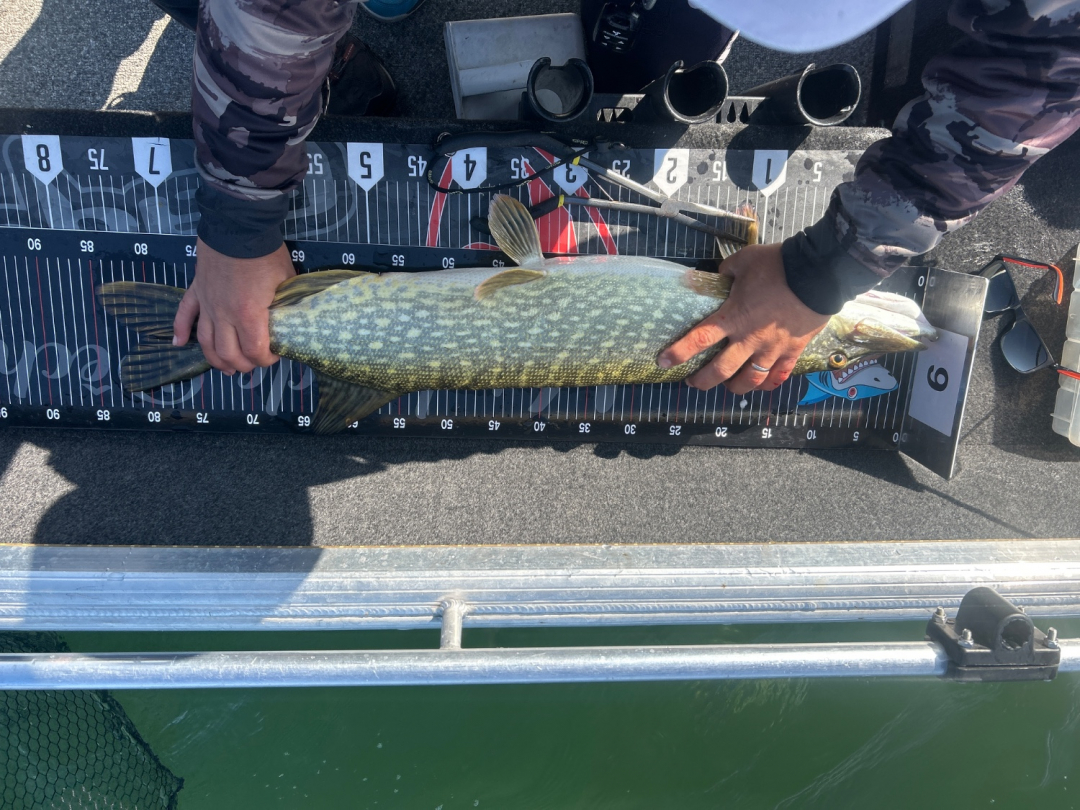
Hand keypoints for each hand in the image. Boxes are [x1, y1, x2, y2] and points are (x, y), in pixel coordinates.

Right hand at [173, 239, 295, 374]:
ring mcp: (207, 304)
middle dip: (244, 365)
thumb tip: (288, 322)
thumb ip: (283, 307)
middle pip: (228, 354)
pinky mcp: (196, 291)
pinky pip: (184, 315)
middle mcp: (224, 315)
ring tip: (228, 368)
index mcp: (248, 315)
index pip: (255, 352)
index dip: (267, 360)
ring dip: (216, 360)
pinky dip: (180, 331)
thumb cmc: (265, 254)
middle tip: (255, 362)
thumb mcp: (285, 283)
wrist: (238, 226)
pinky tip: (179, 344)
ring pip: (206, 343)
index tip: (275, 354)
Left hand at [657, 243, 829, 394]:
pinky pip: (778, 376)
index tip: (664, 362)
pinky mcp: (793, 351)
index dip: (679, 353)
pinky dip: (767, 384)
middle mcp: (750, 338)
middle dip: (701, 381)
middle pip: (720, 371)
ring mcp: (772, 348)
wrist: (819, 273)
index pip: (699, 339)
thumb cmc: (778, 265)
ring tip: (727, 386)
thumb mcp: (744, 261)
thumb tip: (716, 278)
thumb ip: (726, 273)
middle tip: (692, 382)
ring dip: (734, 387)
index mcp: (734, 316)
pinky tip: (760, 385)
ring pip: (749, 381)